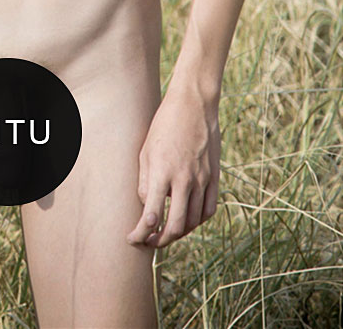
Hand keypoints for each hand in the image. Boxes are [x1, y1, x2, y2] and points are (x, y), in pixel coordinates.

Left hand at [126, 86, 220, 247]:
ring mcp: (202, 180)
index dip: (140, 233)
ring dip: (179, 232)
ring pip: (194, 221)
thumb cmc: (164, 125)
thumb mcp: (145, 150)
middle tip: (150, 243)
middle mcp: (184, 180)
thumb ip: (144, 182)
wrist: (193, 105)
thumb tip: (147, 207)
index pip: (152, 215)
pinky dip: (198, 220)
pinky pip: (209, 209)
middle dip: (161, 241)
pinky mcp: (215, 177)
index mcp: (162, 172)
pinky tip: (188, 219)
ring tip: (167, 232)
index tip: (132, 238)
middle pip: (176, 227)